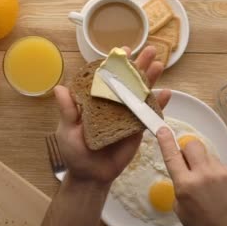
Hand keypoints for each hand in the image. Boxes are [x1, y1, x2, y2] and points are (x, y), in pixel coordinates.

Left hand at [54, 46, 170, 184]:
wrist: (91, 175)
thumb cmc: (75, 152)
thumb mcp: (67, 130)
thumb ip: (67, 110)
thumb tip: (60, 88)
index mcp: (96, 100)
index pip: (106, 77)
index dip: (115, 63)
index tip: (123, 50)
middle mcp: (113, 104)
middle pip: (127, 81)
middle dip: (139, 65)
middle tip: (151, 50)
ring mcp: (127, 115)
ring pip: (140, 94)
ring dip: (150, 79)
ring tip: (159, 63)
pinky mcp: (137, 129)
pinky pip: (148, 114)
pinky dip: (158, 104)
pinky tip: (167, 93)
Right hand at [156, 128, 226, 225]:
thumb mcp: (180, 207)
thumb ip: (181, 185)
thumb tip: (185, 171)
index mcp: (185, 184)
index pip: (172, 156)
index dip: (166, 141)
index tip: (162, 129)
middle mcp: (204, 175)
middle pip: (193, 145)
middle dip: (188, 150)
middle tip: (189, 161)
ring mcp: (222, 173)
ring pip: (209, 157)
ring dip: (205, 165)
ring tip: (210, 187)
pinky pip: (223, 167)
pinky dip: (219, 176)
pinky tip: (222, 192)